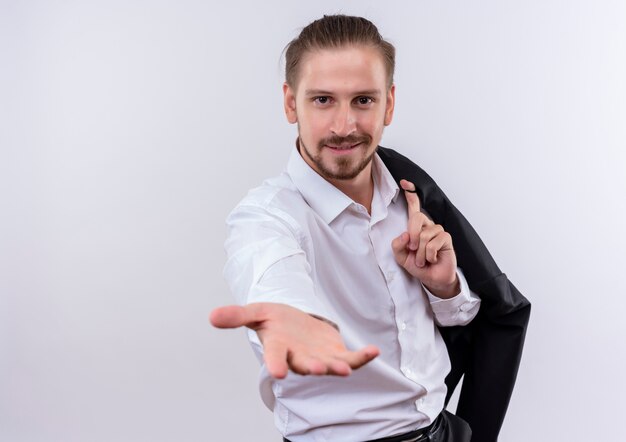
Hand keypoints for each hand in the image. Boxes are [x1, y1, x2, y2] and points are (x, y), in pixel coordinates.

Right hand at [209, 303, 379, 378]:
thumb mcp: (256, 311)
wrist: (296, 323)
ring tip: (345, 369)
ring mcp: (319, 357)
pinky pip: (351, 358)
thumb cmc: (275, 319)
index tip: (278, 373)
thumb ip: (237, 316)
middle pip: (304, 363)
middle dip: (310, 366)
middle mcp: (298, 356)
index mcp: (278, 346)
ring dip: (337, 367)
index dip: (275, 364)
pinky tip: (374, 351)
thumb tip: (211, 316)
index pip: (274, 356)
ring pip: (329, 365)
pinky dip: (363, 357)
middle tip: (316, 369)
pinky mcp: (336, 354)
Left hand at [391, 179, 459, 297]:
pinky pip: (433, 243)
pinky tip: (432, 259)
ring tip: (423, 261)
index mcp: (415, 227)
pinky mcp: (446, 238)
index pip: (413, 207)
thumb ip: (397, 246)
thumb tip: (404, 235)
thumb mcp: (401, 258)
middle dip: (412, 235)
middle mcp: (427, 225)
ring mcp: (438, 230)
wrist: (433, 278)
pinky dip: (429, 255)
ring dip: (420, 253)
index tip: (404, 183)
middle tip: (412, 250)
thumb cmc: (418, 266)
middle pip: (416, 217)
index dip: (410, 194)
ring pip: (424, 235)